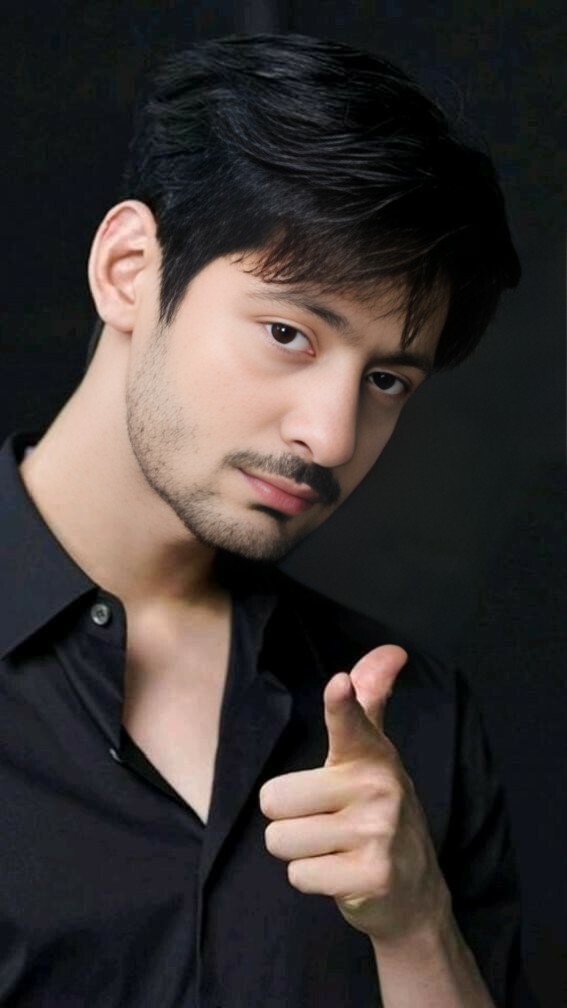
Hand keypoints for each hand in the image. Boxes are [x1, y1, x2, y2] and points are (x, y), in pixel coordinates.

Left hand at [259, 645, 447, 942]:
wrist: (415, 889)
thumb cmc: (378, 811)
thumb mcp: (374, 755)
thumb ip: (369, 700)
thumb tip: (392, 651)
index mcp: (371, 754)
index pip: (351, 721)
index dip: (342, 703)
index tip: (339, 684)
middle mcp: (378, 787)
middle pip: (273, 799)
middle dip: (288, 818)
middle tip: (325, 822)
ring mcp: (378, 832)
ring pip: (281, 840)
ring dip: (299, 852)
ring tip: (335, 849)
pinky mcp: (371, 876)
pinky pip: (298, 875)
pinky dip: (312, 880)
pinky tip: (342, 875)